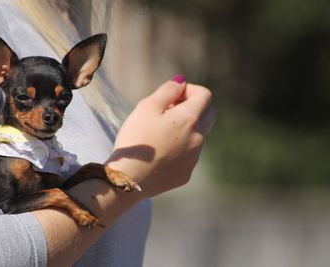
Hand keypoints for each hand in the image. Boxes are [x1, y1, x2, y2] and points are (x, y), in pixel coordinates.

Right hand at [106, 77, 215, 198]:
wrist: (129, 179)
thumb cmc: (136, 139)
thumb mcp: (147, 107)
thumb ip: (167, 90)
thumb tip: (182, 82)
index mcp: (190, 119)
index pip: (204, 95)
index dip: (189, 90)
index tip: (172, 97)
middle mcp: (198, 138)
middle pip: (209, 114)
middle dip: (193, 108)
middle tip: (169, 112)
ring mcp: (194, 158)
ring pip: (198, 136)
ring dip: (186, 129)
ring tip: (159, 134)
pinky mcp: (186, 174)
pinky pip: (189, 155)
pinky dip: (180, 149)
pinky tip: (159, 153)